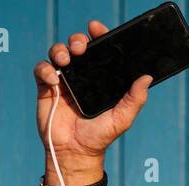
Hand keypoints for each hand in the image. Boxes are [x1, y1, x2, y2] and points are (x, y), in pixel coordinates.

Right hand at [33, 19, 151, 171]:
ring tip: (66, 60)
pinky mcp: (46, 88)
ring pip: (57, 53)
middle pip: (76, 46)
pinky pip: (42, 69)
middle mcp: (81, 76)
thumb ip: (135, 99)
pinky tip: (54, 80)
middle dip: (77, 40)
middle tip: (80, 47)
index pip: (98, 51)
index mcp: (100, 78)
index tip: (96, 29)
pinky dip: (45, 69)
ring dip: (60, 50)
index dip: (97, 36)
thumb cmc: (100, 136)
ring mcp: (63, 80)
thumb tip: (147, 78)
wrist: (76, 152)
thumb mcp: (122, 118)